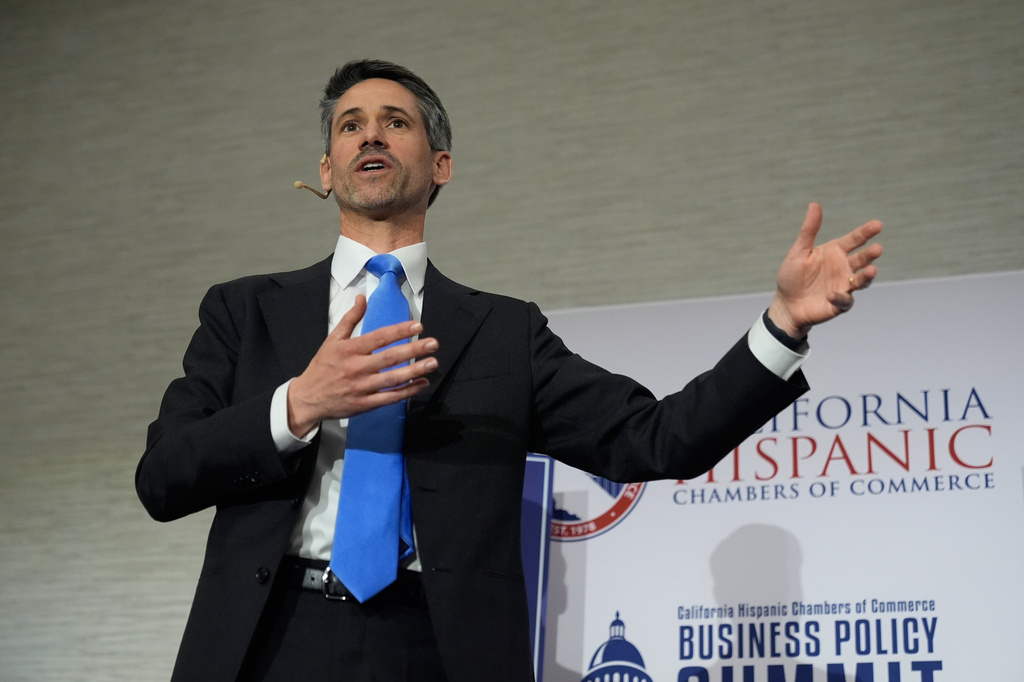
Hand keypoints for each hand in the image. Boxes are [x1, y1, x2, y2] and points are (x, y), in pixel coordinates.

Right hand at [286, 295, 437, 436]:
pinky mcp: (365, 404)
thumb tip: (361, 298)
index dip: (399, 331)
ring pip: (392, 379)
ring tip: (432, 363)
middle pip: (389, 358)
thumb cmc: (322, 367)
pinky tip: (422, 384)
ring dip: (415, 371)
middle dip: (413, 350)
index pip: (378, 337)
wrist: (308, 398)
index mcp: (349, 350)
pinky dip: (407, 392)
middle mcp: (356, 368)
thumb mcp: (332, 339)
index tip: (417, 325)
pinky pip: (389, 398)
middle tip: (433, 343)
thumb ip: (350, 319)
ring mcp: (361, 387)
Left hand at [768, 203, 883, 337]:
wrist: (786, 304)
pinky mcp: (839, 304)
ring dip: (866, 276)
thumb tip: (814, 204)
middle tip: (877, 249)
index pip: (855, 240)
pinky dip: (840, 297)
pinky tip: (831, 294)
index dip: (866, 232)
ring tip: (871, 270)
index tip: (878, 225)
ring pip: (860, 280)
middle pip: (862, 259)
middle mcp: (843, 268)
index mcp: (835, 252)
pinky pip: (844, 301)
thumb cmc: (791, 277)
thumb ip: (808, 230)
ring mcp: (843, 286)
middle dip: (870, 254)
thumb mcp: (798, 252)